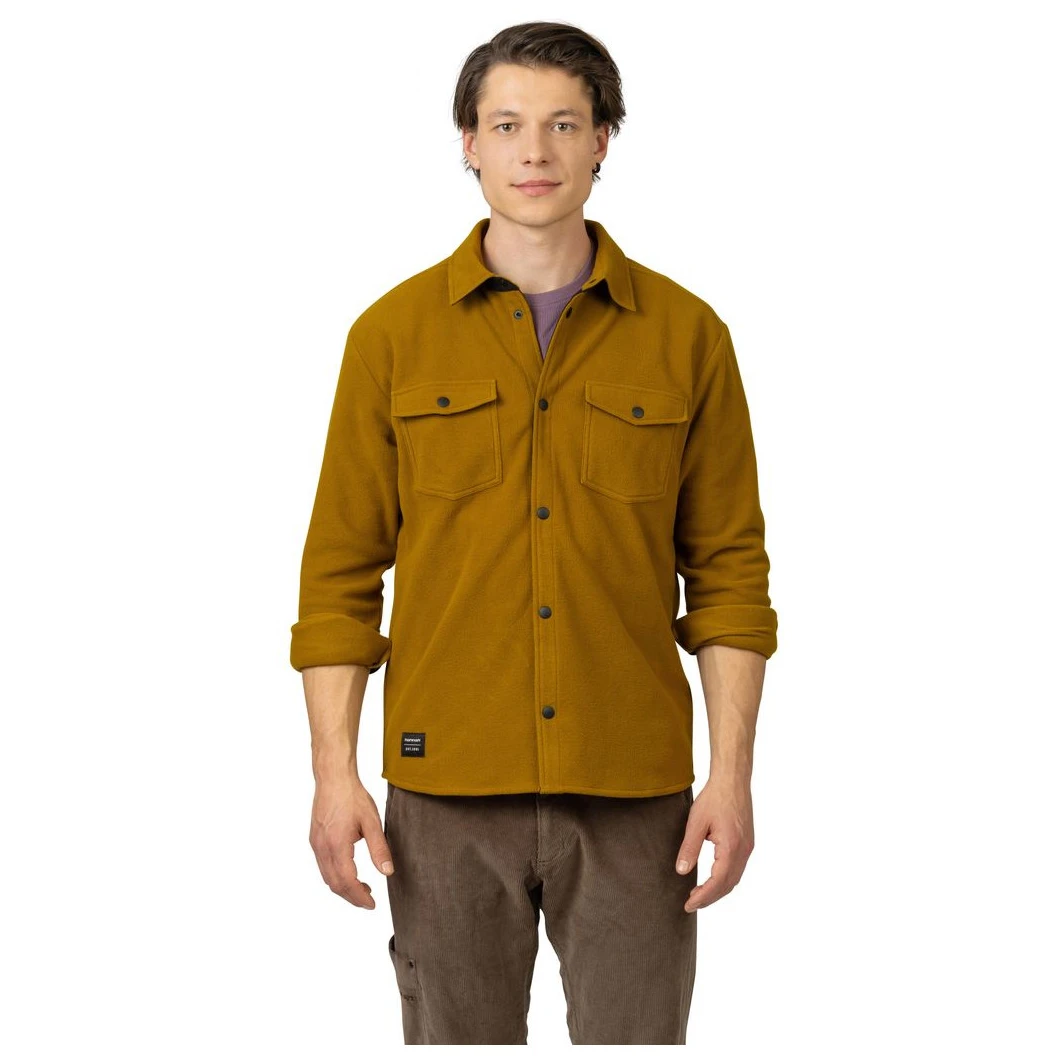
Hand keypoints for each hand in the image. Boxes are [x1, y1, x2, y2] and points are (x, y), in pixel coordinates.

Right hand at [309, 778, 394, 908]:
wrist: (333, 778)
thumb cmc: (352, 796)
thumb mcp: (372, 822)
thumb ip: (379, 849)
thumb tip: (387, 872)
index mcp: (337, 845)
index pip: (347, 881)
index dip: (359, 897)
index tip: (372, 904)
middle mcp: (322, 848)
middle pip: (334, 884)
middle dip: (351, 896)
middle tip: (368, 900)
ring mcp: (316, 844)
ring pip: (327, 876)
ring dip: (343, 887)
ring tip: (362, 888)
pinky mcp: (315, 839)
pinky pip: (323, 866)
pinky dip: (335, 875)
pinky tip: (349, 871)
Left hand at [675, 777, 753, 912]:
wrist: (732, 781)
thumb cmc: (714, 798)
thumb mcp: (696, 822)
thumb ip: (689, 848)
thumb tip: (682, 871)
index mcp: (731, 848)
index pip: (717, 882)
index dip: (703, 897)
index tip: (688, 905)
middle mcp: (743, 851)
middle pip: (728, 885)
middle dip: (710, 897)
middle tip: (691, 903)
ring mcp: (748, 848)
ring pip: (735, 878)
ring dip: (718, 889)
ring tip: (699, 894)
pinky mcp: (747, 843)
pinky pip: (738, 868)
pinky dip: (725, 879)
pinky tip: (713, 878)